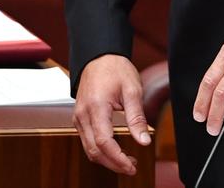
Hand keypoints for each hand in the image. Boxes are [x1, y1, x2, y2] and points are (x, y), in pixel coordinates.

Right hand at [73, 54, 150, 174]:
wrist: (99, 56)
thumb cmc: (116, 69)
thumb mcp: (132, 90)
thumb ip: (137, 117)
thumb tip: (144, 141)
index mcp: (96, 106)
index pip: (103, 142)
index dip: (118, 159)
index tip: (132, 166)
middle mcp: (83, 114)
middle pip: (94, 151)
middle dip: (113, 164)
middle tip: (132, 166)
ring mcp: (78, 117)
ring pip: (89, 149)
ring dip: (106, 159)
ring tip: (127, 160)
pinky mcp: (79, 117)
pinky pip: (87, 140)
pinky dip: (100, 150)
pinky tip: (115, 149)